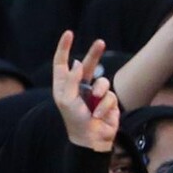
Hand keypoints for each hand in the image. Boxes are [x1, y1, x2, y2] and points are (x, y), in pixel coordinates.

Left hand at [49, 31, 118, 152]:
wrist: (91, 139)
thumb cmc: (75, 121)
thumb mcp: (68, 101)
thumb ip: (72, 81)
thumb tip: (78, 63)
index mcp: (64, 87)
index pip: (62, 64)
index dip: (64, 48)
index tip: (69, 33)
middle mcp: (78, 88)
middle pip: (87, 65)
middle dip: (94, 54)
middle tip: (100, 42)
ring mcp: (94, 94)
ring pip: (103, 81)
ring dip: (101, 93)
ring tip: (95, 106)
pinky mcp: (107, 100)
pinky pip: (110, 95)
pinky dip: (106, 105)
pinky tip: (99, 116)